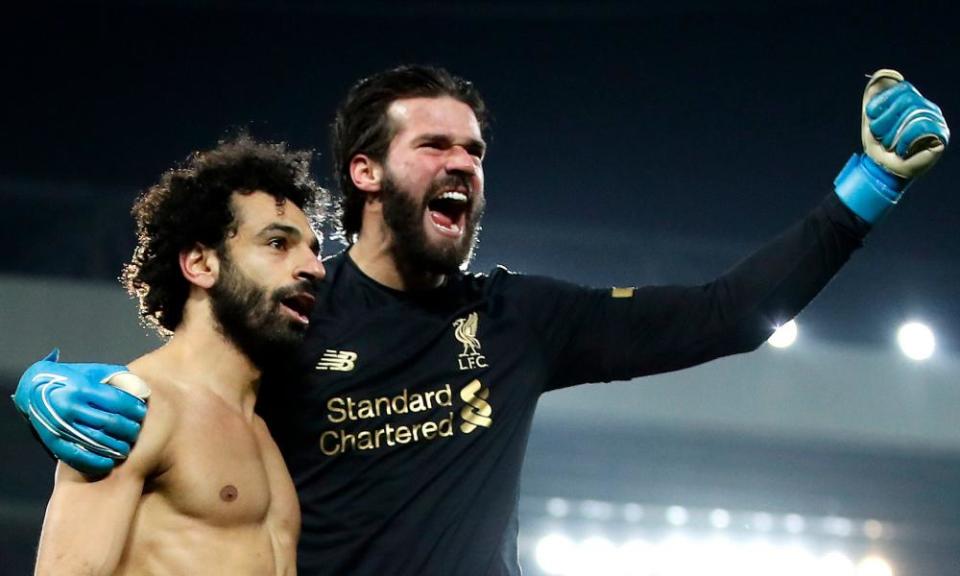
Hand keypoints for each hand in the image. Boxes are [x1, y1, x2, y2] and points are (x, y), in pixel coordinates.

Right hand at [12, 350, 148, 475]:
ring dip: (118, 447)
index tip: (141, 411)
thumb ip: (118, 379)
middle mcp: (69, 406)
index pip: (117, 401)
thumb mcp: (94, 373)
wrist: (34, 389)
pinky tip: (110, 462)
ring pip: (98, 441)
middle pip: (111, 422)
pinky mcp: (53, 441)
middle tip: (136, 429)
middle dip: (129, 428)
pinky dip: (96, 462)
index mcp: (81, 387)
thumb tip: (143, 391)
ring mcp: (60, 425)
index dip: (134, 408)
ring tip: (127, 446)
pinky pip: (78, 456)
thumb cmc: (73, 380)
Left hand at [862, 69, 948, 178]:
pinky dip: (904, 140)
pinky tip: (901, 150)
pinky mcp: (941, 136)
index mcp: (913, 101)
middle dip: (885, 120)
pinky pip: (921, 127)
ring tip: (890, 145)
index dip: (884, 101)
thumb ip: (875, 97)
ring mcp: (937, 121)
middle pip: (907, 100)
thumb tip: (882, 75)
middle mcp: (928, 108)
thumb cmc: (879, 145)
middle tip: (880, 136)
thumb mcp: (872, 118)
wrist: (883, 170)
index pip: (903, 88)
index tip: (871, 117)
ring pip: (913, 113)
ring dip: (893, 133)